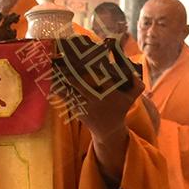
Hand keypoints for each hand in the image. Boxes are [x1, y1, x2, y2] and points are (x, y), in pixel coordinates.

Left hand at [57, 38, 141, 181]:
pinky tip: (51, 80)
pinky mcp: (77, 109)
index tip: (85, 58)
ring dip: (60, 81)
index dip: (93, 68)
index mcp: (109, 94)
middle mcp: (96, 100)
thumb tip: (133, 71)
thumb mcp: (132, 98)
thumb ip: (137, 85)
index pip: (101, 78)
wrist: (108, 131)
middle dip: (70, 72)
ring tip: (52, 68)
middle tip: (61, 60)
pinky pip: (66, 98)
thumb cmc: (120, 109)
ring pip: (70, 91)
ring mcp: (85, 105)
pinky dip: (58, 89)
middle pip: (80, 84)